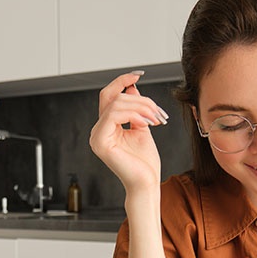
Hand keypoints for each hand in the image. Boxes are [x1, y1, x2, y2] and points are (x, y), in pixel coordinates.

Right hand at [89, 71, 168, 190]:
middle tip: (159, 112)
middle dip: (140, 99)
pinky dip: (134, 115)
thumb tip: (132, 88)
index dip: (122, 81)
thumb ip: (136, 109)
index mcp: (106, 127)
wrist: (147, 183)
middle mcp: (98, 130)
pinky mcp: (100, 142)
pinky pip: (113, 115)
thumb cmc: (145, 162)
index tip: (139, 74)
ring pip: (116, 104)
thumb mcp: (142, 127)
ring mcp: (97, 136)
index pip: (109, 96)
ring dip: (141, 107)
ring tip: (157, 119)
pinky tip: (147, 124)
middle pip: (113, 97)